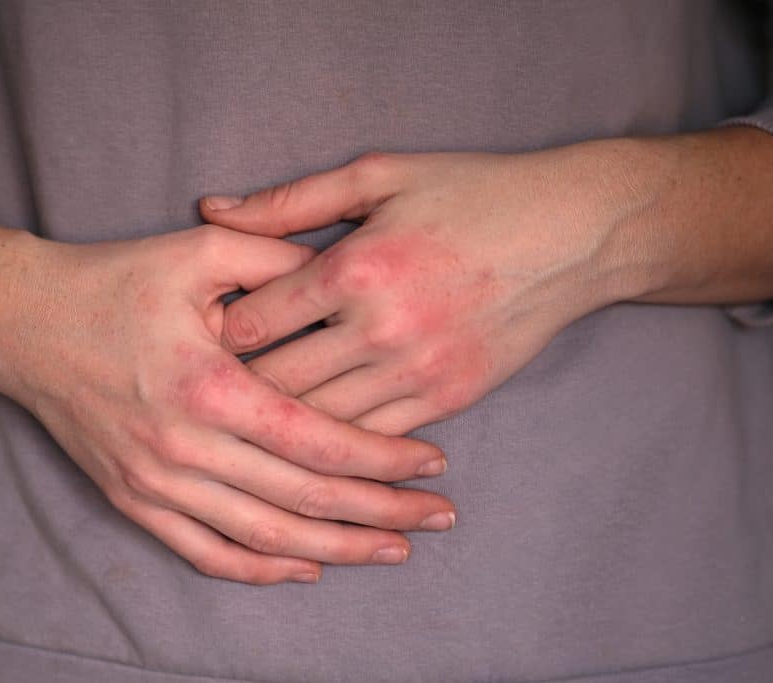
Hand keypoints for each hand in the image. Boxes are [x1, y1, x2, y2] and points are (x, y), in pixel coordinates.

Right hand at [0, 225, 454, 584]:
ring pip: (262, 536)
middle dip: (380, 511)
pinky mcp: (132, 499)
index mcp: (209, 384)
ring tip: (391, 550)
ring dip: (334, 549)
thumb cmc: (111, 281)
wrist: (20, 323)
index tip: (433, 464)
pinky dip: (259, 567)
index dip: (382, 458)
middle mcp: (184, 446)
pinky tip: (305, 569)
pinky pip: (204, 551)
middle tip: (437, 518)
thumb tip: (345, 275)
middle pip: (303, 496)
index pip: (316, 439)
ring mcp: (155, 482)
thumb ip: (277, 259)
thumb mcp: (198, 252)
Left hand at [202, 150, 631, 435]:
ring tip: (249, 421)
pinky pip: (373, 441)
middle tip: (210, 393)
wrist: (570, 237)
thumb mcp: (379, 175)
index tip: (202, 339)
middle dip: (234, 391)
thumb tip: (211, 208)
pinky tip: (314, 441)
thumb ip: (290, 200)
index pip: (254, 322)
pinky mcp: (448, 400)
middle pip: (276, 383)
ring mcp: (417, 372)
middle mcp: (380, 328)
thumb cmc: (471, 195)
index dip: (217, 334)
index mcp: (354, 267)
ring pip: (320, 422)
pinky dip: (337, 444)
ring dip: (279, 426)